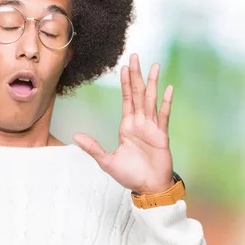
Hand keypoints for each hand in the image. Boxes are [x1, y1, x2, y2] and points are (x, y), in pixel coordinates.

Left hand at [74, 53, 174, 194]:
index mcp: (127, 126)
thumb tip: (75, 137)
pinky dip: (166, 102)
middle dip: (136, 75)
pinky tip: (169, 89)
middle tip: (135, 56)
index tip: (124, 67)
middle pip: (138, 93)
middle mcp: (140, 123)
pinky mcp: (162, 135)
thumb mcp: (107, 162)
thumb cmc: (130, 176)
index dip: (125, 82)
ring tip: (155, 66)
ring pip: (151, 100)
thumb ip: (93, 148)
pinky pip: (164, 116)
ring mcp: (152, 127)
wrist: (149, 187)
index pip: (126, 99)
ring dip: (152, 83)